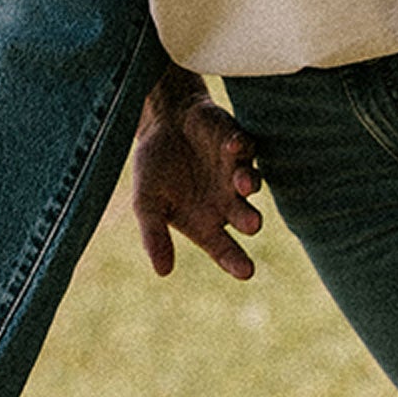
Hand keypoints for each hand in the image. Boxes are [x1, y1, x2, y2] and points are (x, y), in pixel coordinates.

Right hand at [133, 74, 263, 279]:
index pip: (226, 249)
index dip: (236, 261)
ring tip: (242, 183)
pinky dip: (240, 148)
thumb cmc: (153, 167)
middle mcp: (226, 202)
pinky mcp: (238, 144)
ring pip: (251, 182)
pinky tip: (231, 146)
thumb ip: (154, 234)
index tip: (246, 271)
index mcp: (206, 223)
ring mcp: (234, 172)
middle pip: (245, 218)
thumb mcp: (146, 203)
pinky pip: (244, 148)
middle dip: (249, 220)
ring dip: (248, 182)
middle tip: (252, 223)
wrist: (159, 124)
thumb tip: (162, 272)